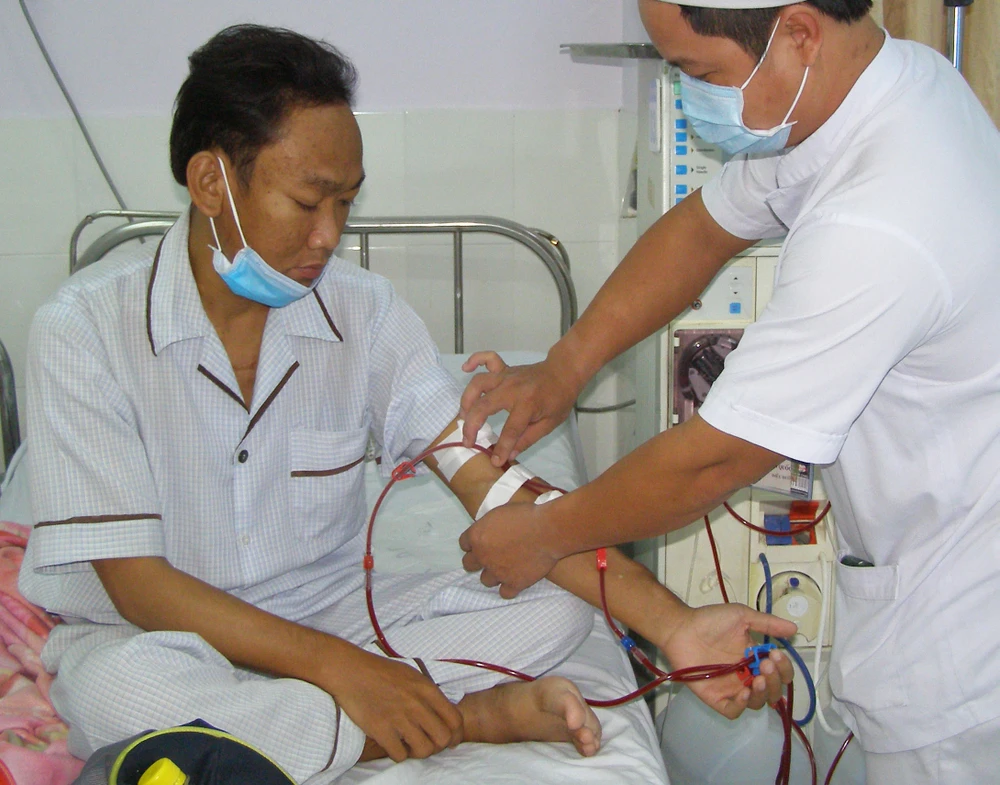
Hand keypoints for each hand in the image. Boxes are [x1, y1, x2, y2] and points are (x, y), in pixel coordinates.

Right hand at [323, 646, 463, 761]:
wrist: (350, 671)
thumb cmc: (381, 671)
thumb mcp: (412, 675)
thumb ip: (428, 693)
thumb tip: (442, 712)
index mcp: (426, 689)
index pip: (455, 719)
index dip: (455, 735)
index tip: (449, 740)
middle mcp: (417, 704)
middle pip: (443, 738)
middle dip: (438, 745)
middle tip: (427, 742)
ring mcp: (399, 717)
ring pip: (424, 750)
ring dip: (419, 752)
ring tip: (410, 745)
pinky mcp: (380, 729)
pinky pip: (400, 754)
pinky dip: (399, 754)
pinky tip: (394, 745)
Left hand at [459, 502, 559, 597]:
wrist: (548, 531)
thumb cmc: (527, 515)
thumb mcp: (501, 512)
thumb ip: (490, 525)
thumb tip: (490, 531)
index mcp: (477, 536)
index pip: (464, 544)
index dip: (473, 543)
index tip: (483, 542)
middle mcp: (483, 556)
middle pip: (468, 564)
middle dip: (478, 560)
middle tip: (490, 556)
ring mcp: (497, 572)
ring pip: (485, 580)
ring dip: (493, 575)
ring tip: (505, 568)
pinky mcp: (514, 583)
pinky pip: (505, 593)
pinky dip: (509, 588)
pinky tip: (515, 581)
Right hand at [460, 351, 581, 465]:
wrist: (564, 372)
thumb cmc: (559, 399)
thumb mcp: (549, 424)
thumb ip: (527, 439)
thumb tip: (509, 455)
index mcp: (527, 405)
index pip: (510, 431)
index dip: (502, 449)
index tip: (495, 461)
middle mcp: (512, 389)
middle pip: (484, 406)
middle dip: (471, 426)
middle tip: (467, 441)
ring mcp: (506, 376)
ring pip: (478, 384)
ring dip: (467, 400)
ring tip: (463, 416)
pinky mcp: (504, 369)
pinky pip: (487, 359)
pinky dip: (475, 360)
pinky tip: (465, 368)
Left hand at [658, 603, 796, 718]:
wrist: (681, 627)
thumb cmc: (711, 621)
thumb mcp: (742, 616)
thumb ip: (767, 623)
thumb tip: (794, 629)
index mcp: (755, 660)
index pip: (779, 674)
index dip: (783, 669)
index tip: (776, 655)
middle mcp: (747, 677)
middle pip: (772, 692)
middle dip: (775, 681)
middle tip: (766, 666)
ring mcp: (731, 689)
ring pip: (756, 703)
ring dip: (762, 693)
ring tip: (757, 678)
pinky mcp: (716, 697)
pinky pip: (733, 711)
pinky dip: (741, 705)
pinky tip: (742, 691)